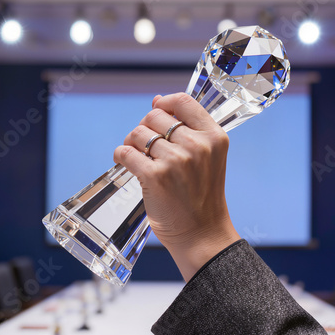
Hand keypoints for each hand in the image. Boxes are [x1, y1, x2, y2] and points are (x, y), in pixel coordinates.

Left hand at [114, 93, 239, 280]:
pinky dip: (120, 155)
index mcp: (214, 137)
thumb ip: (189, 130)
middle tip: (144, 144)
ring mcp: (176, 161)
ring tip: (136, 155)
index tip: (157, 109)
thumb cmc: (202, 196)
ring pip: (137, 133)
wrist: (202, 233)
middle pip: (155, 116)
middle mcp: (197, 145)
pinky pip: (126, 152)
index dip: (165, 102)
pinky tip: (124, 162)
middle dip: (145, 127)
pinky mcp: (155, 177)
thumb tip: (157, 101)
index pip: (183, 102)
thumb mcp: (209, 158)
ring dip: (131, 142)